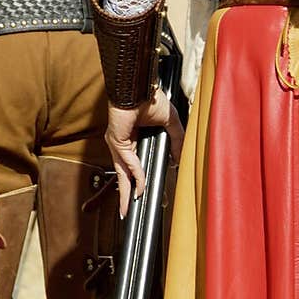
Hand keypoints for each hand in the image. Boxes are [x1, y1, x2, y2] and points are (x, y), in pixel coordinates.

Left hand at [105, 91, 184, 217]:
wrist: (139, 86)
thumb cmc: (151, 98)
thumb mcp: (170, 122)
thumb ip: (176, 140)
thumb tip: (180, 159)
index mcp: (134, 140)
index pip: (138, 166)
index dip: (143, 181)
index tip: (150, 194)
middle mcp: (124, 145)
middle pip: (126, 175)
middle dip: (128, 195)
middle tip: (129, 211)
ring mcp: (119, 145)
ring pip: (123, 174)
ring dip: (126, 193)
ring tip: (128, 209)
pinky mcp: (117, 142)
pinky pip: (129, 164)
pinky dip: (137, 177)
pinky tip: (141, 189)